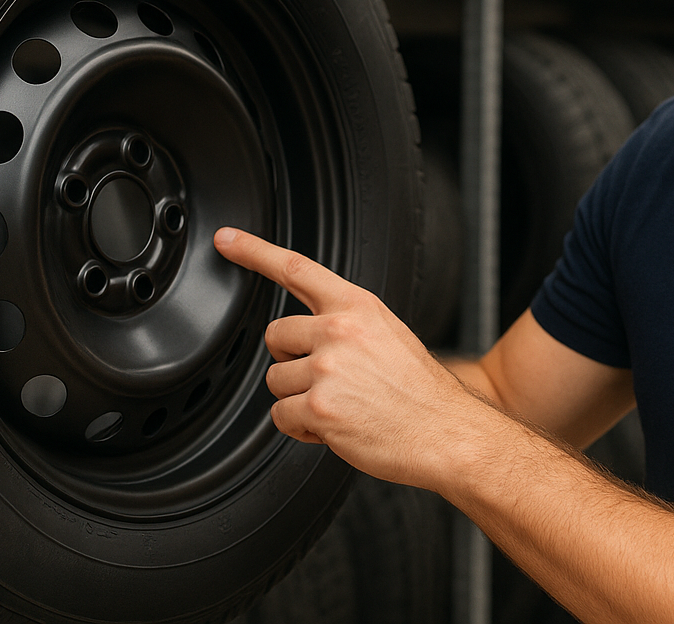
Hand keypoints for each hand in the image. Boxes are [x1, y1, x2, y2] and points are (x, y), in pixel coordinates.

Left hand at [213, 227, 497, 490]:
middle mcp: (340, 331)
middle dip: (291, 359)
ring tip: (339, 405)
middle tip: (325, 377)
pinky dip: (301, 428)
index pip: (296, 268)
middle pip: (275, 335)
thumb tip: (311, 334)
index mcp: (358, 307)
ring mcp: (328, 369)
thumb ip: (348, 324)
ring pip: (276, 379)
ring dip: (298, 398)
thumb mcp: (390, 335)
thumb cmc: (421, 391)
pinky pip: (281, 416)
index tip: (227, 240)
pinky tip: (333, 427)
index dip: (254, 252)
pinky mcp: (319, 408)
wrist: (446, 432)